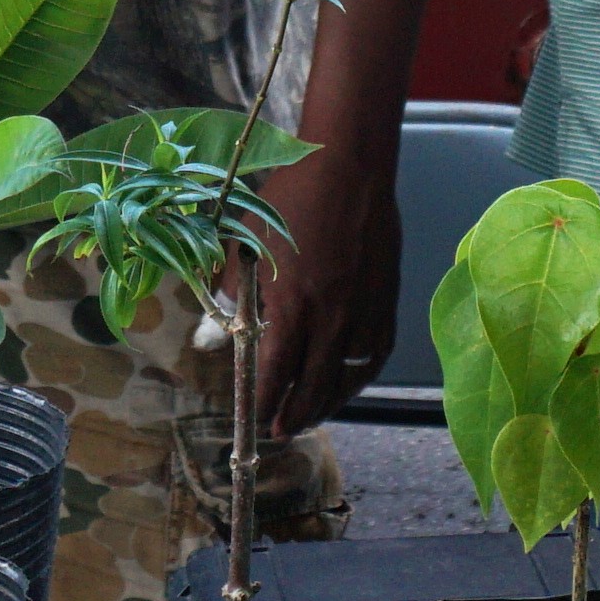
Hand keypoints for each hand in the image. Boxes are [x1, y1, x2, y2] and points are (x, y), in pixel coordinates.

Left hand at [240, 129, 392, 442]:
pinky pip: (374, 355)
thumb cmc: (291, 200)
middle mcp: (332, 319)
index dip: (264, 401)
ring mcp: (364, 313)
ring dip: (327, 403)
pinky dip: (359, 377)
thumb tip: (213, 337)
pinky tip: (346, 383)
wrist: (351, 169)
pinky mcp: (386, 303)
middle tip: (280, 431)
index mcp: (292, 306)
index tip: (253, 418)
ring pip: (347, 377)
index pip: (275, 373)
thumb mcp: (247, 245)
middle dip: (294, 414)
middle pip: (313, 386)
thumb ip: (232, 295)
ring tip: (310, 416)